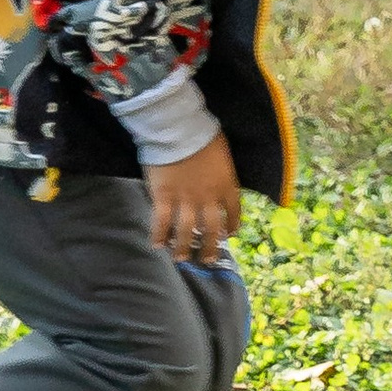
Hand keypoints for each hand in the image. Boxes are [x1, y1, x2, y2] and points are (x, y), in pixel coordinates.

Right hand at [149, 130, 238, 264]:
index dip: (232, 225)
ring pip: (188, 231)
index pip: (233, 211)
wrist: (178, 130)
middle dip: (210, 247)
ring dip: (184, 247)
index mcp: (226, 185)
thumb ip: (222, 171)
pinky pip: (162, 222)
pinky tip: (157, 245)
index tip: (229, 235)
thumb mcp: (223, 154)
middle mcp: (209, 198)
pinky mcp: (164, 198)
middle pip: (212, 229)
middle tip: (207, 260)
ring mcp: (186, 200)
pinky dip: (160, 235)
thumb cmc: (202, 135)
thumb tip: (220, 178)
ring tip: (181, 258)